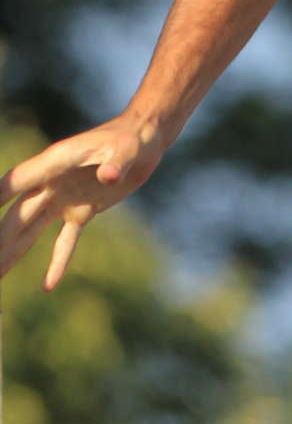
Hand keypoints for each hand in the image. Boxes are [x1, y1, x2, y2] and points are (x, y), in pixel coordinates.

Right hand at [0, 113, 164, 288]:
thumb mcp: (126, 149)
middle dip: (1, 239)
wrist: (145, 139)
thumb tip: (108, 178)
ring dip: (14, 252)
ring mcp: (65, 198)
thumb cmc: (132, 138)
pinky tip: (49, 285)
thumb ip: (116, 163)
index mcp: (55, 162)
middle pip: (18, 215)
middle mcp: (52, 182)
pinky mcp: (82, 211)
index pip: (16, 182)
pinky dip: (58, 261)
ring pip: (32, 230)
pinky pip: (65, 240)